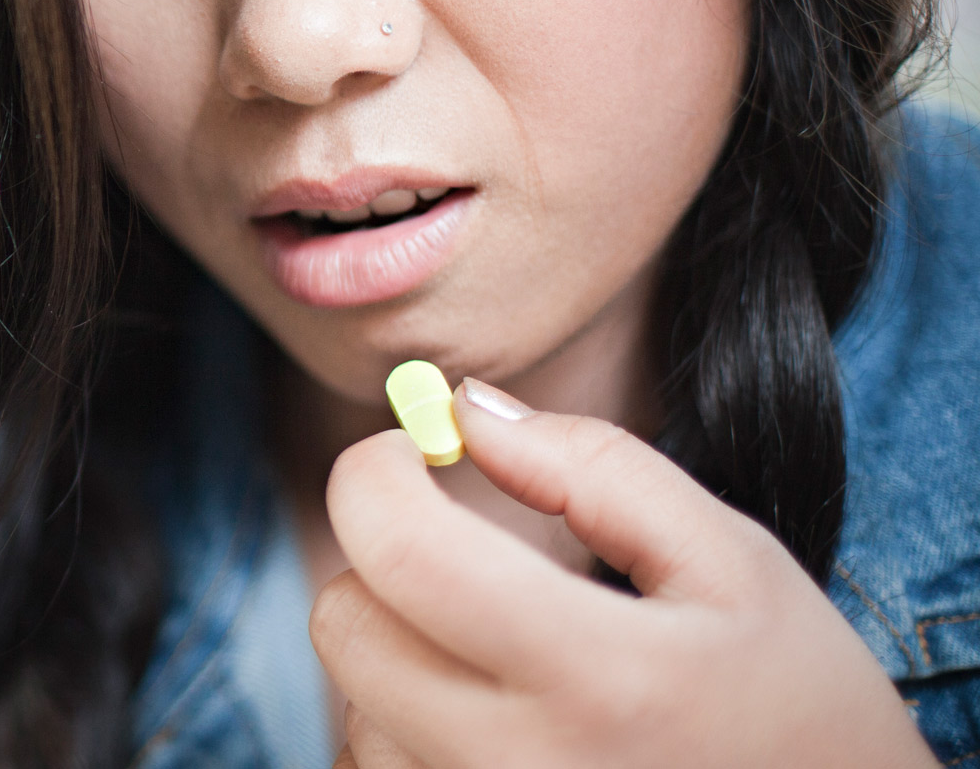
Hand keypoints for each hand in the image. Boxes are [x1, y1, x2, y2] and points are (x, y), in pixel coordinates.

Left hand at [311, 380, 936, 768]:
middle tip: (466, 563)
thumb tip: (465, 408)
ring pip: (353, 704)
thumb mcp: (733, 564)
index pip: (400, 552)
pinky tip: (499, 732)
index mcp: (601, 678)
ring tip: (511, 670)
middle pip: (345, 626)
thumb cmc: (795, 705)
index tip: (406, 454)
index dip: (373, 475)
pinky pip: (372, 768)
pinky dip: (408, 736)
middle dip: (385, 564)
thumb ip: (595, 469)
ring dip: (401, 660)